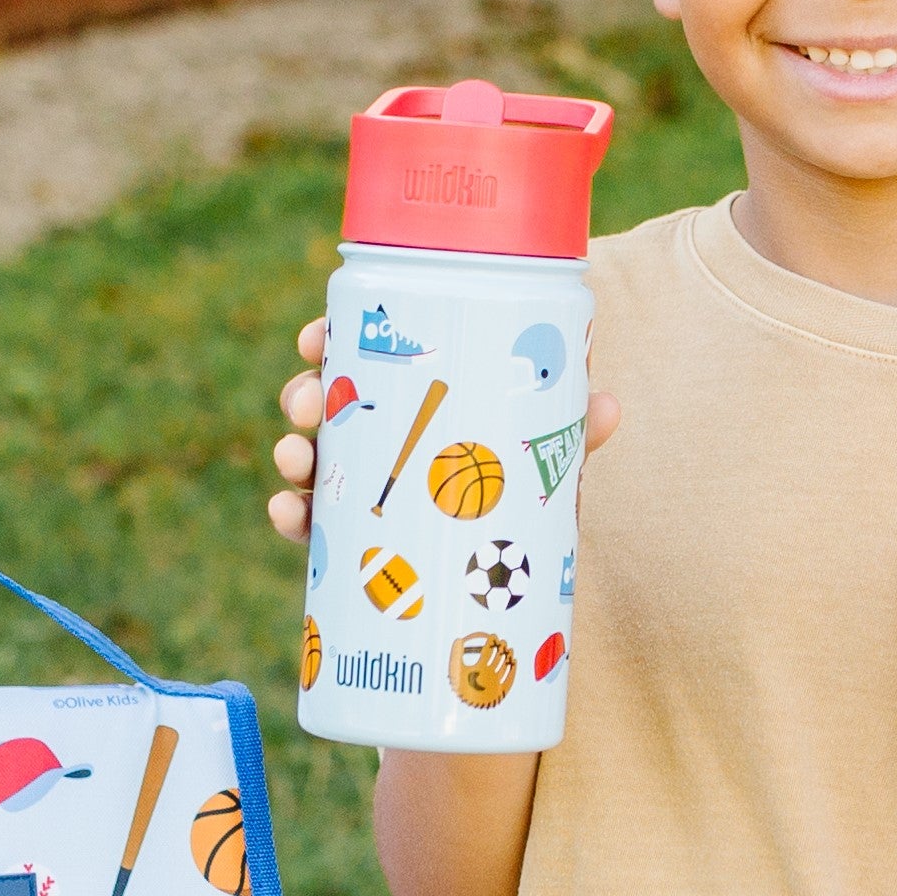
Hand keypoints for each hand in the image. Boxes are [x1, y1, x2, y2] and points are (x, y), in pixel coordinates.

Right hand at [265, 316, 622, 542]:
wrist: (515, 557)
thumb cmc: (521, 479)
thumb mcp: (542, 452)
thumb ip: (568, 430)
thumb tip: (609, 406)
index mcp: (412, 393)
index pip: (360, 351)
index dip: (329, 338)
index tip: (317, 339)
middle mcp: (378, 431)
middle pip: (326, 400)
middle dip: (306, 395)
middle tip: (310, 403)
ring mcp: (360, 483)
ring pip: (310, 457)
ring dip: (292, 452)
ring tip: (295, 459)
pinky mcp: (351, 534)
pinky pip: (311, 523)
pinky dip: (292, 515)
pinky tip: (287, 512)